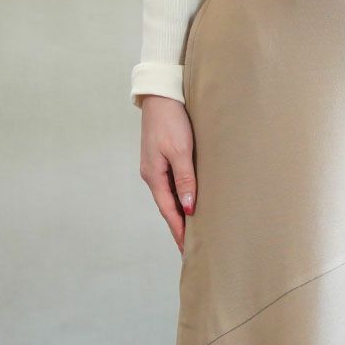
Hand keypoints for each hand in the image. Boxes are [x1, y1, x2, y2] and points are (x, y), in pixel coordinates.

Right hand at [139, 95, 196, 253]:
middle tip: (190, 247)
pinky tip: (189, 204)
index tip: (186, 249)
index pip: (168, 211)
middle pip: (168, 207)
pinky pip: (172, 185)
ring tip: (192, 231)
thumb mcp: (180, 151)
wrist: (161, 95)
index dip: (178, 231)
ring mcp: (156, 167)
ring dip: (180, 213)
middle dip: (179, 227)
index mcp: (154, 176)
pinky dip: (180, 198)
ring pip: (170, 197)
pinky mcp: (162, 159)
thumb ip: (185, 180)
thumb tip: (189, 207)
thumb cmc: (171, 120)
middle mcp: (152, 175)